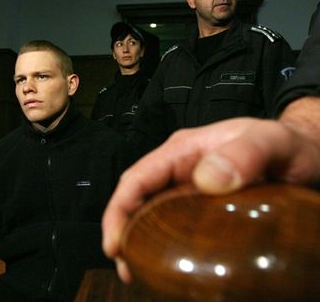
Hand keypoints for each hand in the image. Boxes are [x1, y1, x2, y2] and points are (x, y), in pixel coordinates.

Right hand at [102, 111, 319, 282]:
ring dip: (138, 239)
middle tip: (126, 267)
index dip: (118, 210)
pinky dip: (160, 242)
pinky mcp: (202, 205)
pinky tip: (166, 262)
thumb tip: (206, 179)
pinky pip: (172, 222)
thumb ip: (247, 153)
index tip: (114, 244)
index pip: (138, 177)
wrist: (310, 152)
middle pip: (137, 197)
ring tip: (138, 271)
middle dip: (122, 230)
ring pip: (151, 212)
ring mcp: (190, 187)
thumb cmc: (292, 145)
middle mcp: (180, 168)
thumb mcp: (274, 142)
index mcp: (184, 150)